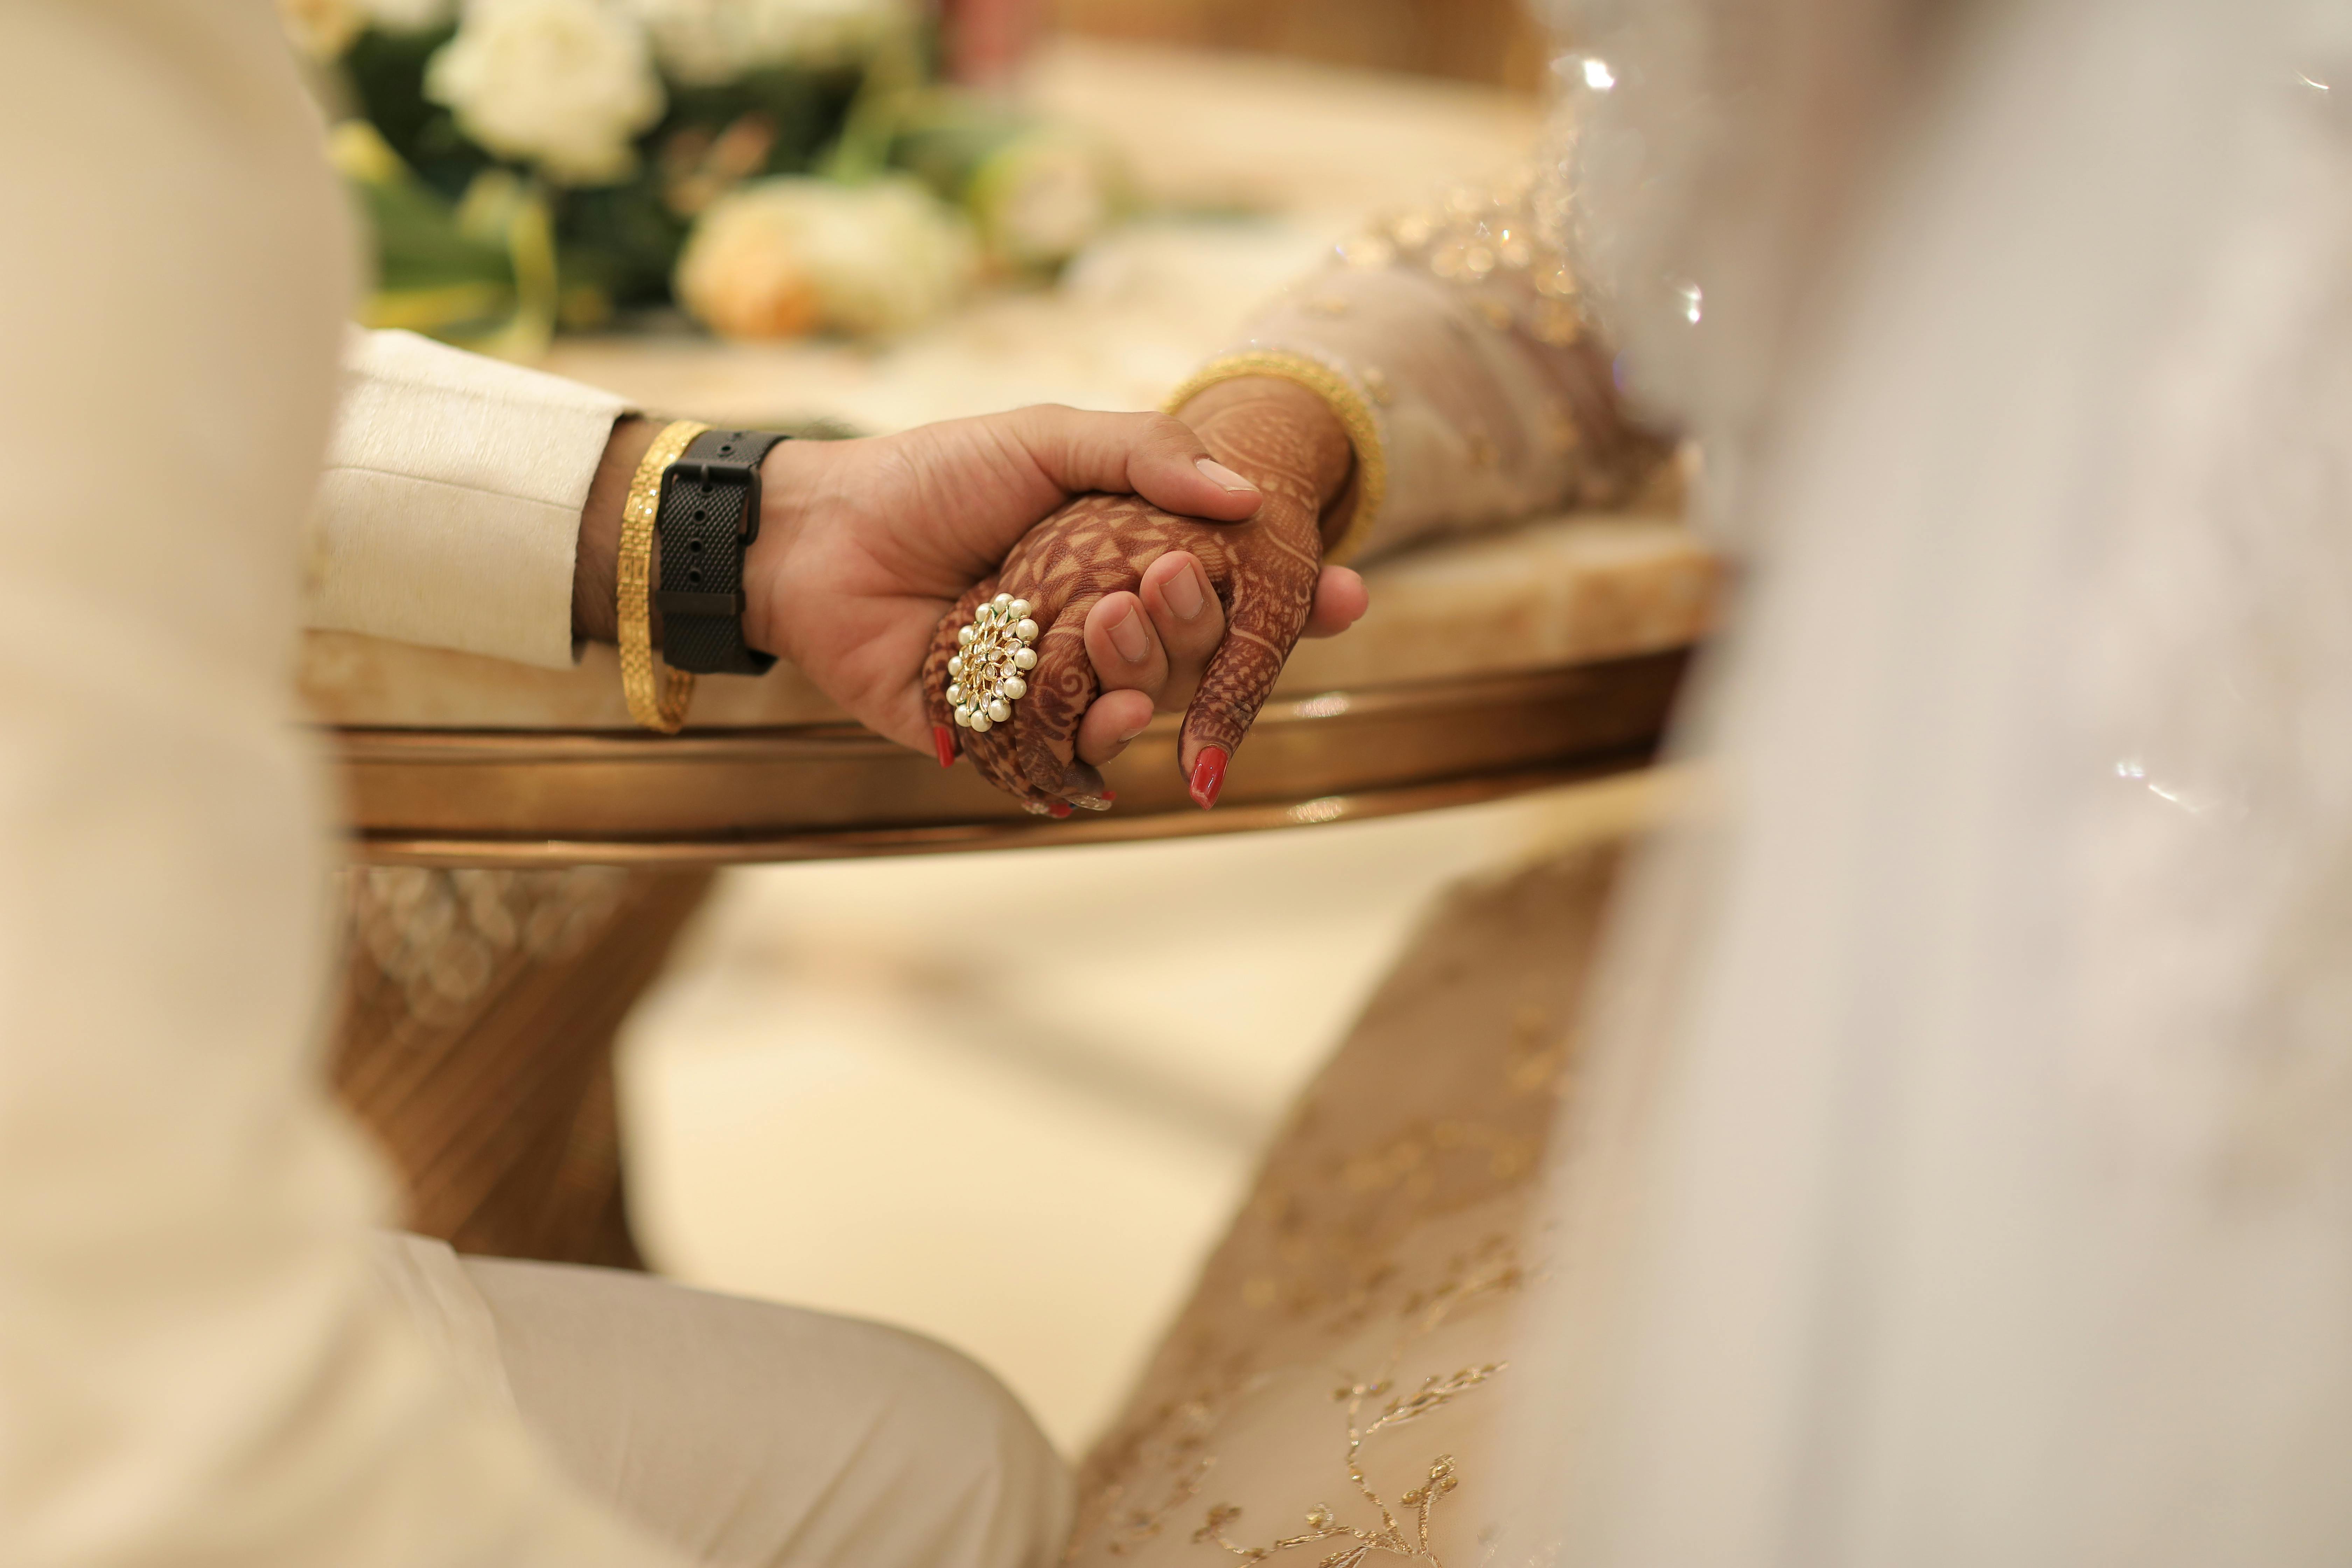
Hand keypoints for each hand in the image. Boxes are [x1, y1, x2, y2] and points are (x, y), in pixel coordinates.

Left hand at [578, 406, 1263, 747]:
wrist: (820, 538)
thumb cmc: (931, 476)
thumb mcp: (1044, 439)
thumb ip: (1144, 453)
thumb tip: (1245, 494)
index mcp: (1122, 558)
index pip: (1228, 589)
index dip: (1293, 598)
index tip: (1344, 592)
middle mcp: (1100, 625)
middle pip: (1192, 651)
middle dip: (1197, 623)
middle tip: (1159, 578)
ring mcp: (1056, 683)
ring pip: (1142, 704)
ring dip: (1145, 673)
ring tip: (1110, 620)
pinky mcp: (1006, 733)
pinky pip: (1076, 754)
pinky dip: (1100, 739)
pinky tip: (1106, 716)